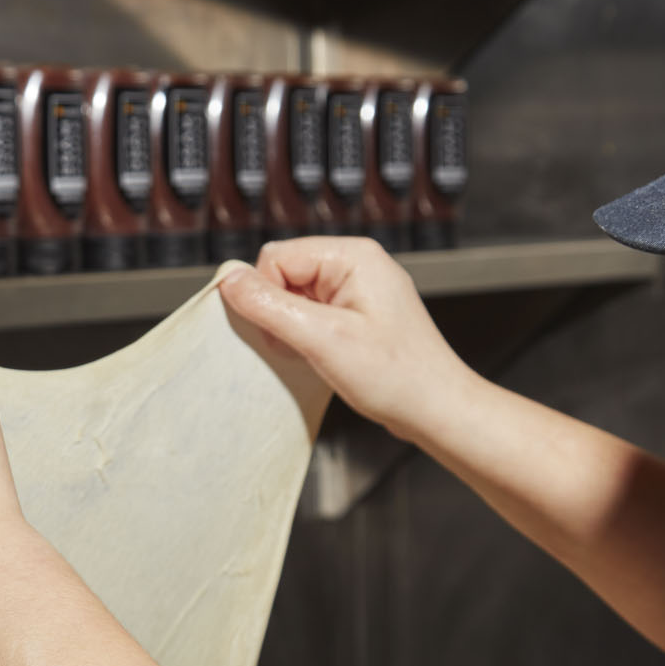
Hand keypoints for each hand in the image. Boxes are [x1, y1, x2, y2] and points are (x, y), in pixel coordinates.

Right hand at [219, 237, 470, 442]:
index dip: (266, 295)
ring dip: (292, 328)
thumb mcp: (323, 340)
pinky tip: (325, 358)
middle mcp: (358, 264)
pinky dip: (307, 337)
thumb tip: (228, 280)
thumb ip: (270, 306)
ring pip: (295, 296)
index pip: (276, 256)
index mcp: (354, 256)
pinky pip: (312, 313)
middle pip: (283, 273)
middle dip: (279, 313)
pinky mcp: (357, 314)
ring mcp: (359, 289)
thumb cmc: (397, 376)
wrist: (436, 409)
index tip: (281, 332)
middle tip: (303, 346)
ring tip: (320, 354)